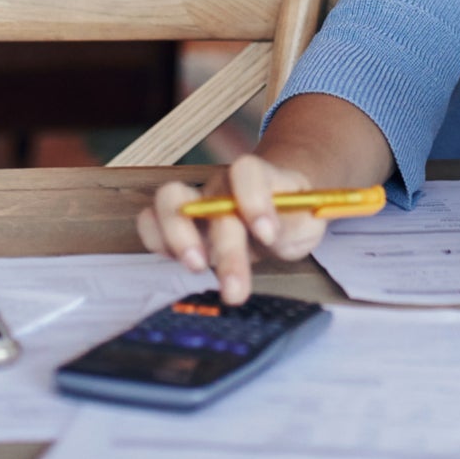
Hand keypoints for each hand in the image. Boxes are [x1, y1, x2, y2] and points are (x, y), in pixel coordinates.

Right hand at [136, 155, 332, 304]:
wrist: (279, 212)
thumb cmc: (293, 216)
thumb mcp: (309, 222)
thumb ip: (295, 224)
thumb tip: (271, 235)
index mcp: (260, 177)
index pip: (247, 170)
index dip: (253, 199)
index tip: (268, 234)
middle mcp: (224, 185)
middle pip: (212, 201)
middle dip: (224, 247)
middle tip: (235, 288)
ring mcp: (197, 201)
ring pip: (169, 199)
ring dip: (177, 236)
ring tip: (197, 267)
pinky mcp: (177, 223)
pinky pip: (150, 221)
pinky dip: (156, 241)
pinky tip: (179, 263)